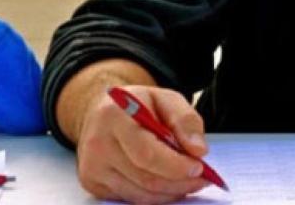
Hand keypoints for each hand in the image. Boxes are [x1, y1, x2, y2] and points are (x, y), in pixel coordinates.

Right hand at [76, 85, 209, 203]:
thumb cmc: (138, 105)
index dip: (175, 165)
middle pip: (145, 178)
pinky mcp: (92, 183)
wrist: (103, 112)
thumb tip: (198, 151)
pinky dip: (156, 196)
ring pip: (140, 195)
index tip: (199, 167)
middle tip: (202, 178)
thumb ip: (185, 120)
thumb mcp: (165, 98)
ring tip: (189, 182)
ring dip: (171, 192)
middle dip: (179, 182)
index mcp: (114, 115)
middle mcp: (98, 143)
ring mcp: (92, 167)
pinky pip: (132, 199)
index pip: (146, 153)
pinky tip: (169, 184)